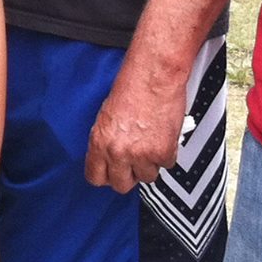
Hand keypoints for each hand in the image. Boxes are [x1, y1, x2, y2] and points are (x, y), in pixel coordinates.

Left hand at [83, 53, 185, 193]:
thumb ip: (107, 141)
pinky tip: (163, 136)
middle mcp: (118, 152)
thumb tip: (110, 157)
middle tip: (135, 160)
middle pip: (122, 185)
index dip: (105, 176)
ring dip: (150, 163)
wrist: (154, 76)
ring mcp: (141, 155)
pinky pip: (166, 165)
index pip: (95, 177)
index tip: (112, 172)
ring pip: (147, 177)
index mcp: (99, 142)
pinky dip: (167, 153)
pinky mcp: (163, 153)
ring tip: (151, 141)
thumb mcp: (107, 116)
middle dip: (129, 175)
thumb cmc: (131, 88)